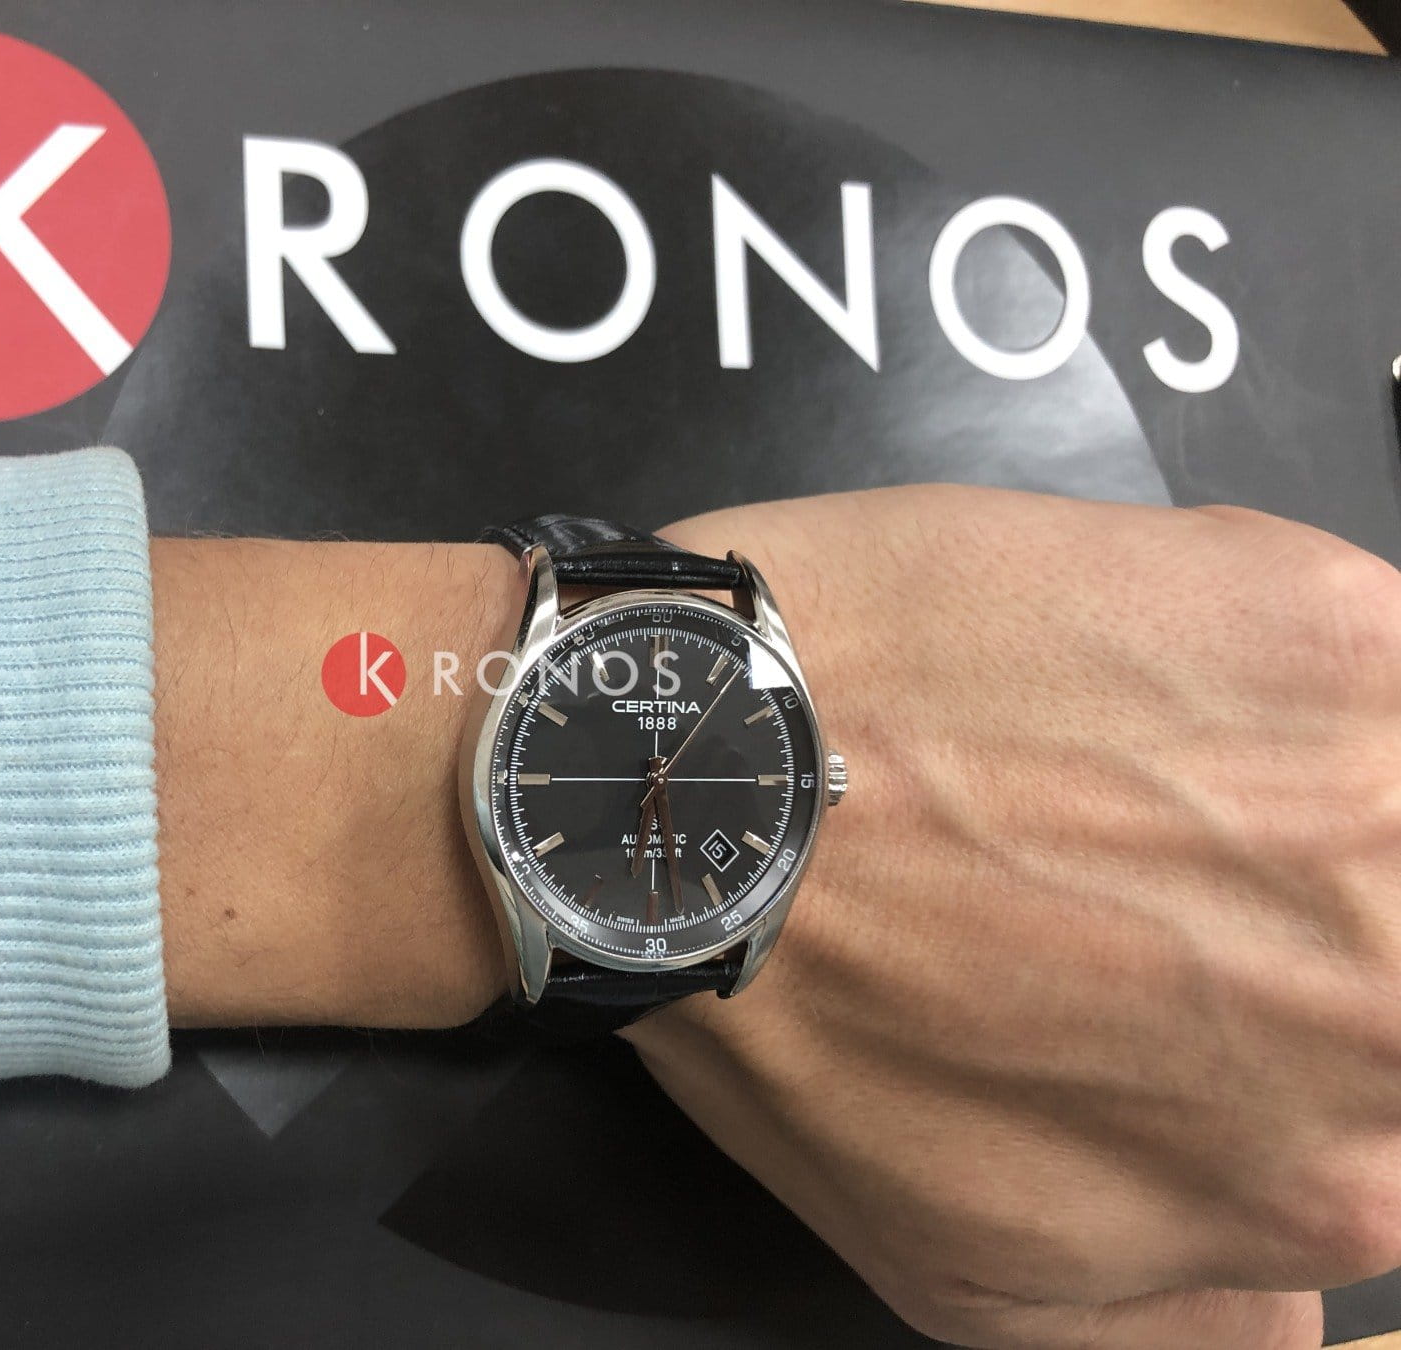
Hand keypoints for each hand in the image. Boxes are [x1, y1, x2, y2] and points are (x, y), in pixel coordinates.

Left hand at [624, 486, 1400, 1348]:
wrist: (702, 785)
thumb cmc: (809, 1018)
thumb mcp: (981, 1275)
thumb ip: (1194, 1315)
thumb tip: (1302, 1299)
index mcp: (1339, 1178)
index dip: (1326, 1039)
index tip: (1228, 978)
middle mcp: (1397, 1003)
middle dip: (1328, 926)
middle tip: (1177, 877)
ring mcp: (1378, 795)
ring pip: (1399, 801)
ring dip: (1316, 796)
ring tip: (1154, 774)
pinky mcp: (1326, 624)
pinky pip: (1373, 658)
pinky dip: (1277, 667)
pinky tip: (1139, 675)